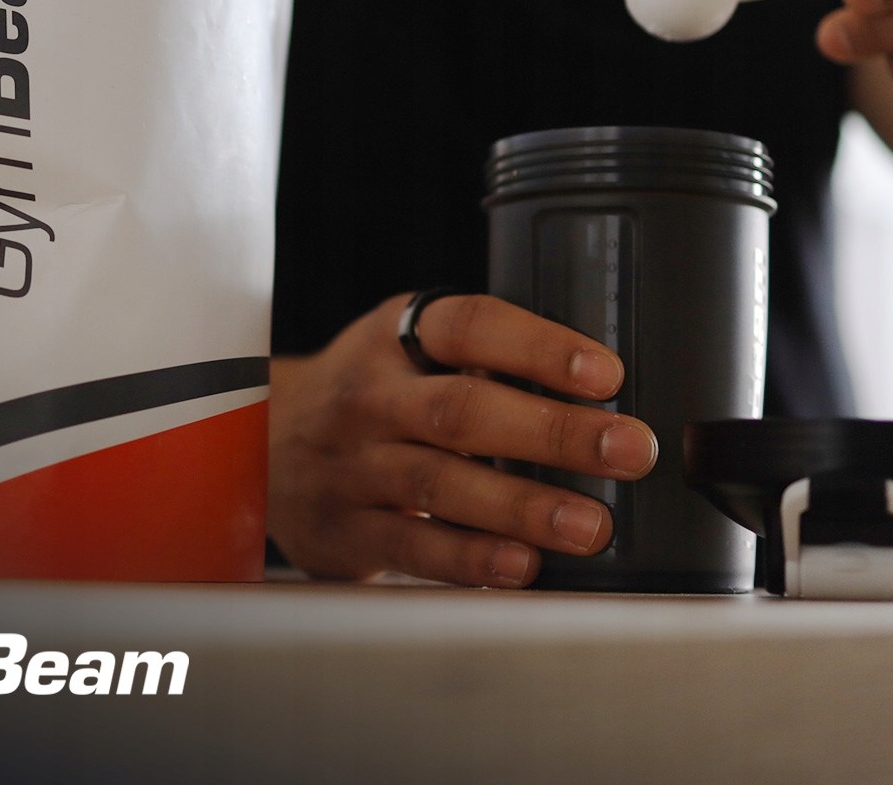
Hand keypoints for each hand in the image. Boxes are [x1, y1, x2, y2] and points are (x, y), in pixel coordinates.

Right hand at [267, 293, 657, 588]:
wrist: (262, 442)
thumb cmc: (370, 394)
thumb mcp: (406, 351)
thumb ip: (481, 362)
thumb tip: (600, 397)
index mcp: (394, 335)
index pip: (469, 326)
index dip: (538, 347)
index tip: (606, 374)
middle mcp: (369, 395)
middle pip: (461, 409)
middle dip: (552, 430)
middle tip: (630, 448)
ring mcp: (351, 464)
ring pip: (439, 483)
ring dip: (522, 505)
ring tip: (592, 524)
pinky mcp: (344, 528)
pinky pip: (410, 546)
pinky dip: (469, 559)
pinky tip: (523, 566)